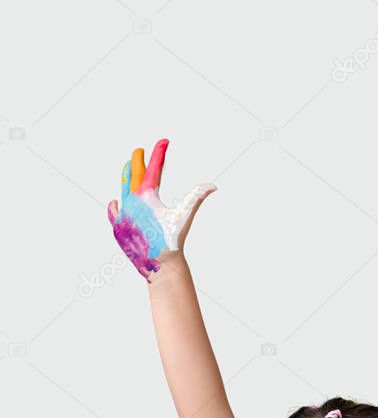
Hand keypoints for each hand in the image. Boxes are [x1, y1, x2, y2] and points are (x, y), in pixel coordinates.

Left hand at [107, 138, 215, 280]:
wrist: (158, 266)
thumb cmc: (172, 241)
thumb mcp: (184, 216)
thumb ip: (197, 198)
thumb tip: (212, 186)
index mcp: (146, 195)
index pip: (153, 168)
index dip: (159, 152)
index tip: (164, 141)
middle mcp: (131, 201)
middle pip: (133, 173)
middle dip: (138, 160)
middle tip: (139, 151)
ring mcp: (123, 214)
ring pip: (123, 189)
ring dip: (126, 177)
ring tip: (127, 167)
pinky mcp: (119, 228)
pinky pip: (114, 211)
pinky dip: (116, 204)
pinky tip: (116, 200)